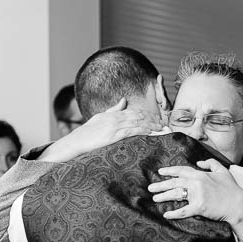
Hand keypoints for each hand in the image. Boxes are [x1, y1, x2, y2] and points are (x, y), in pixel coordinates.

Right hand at [39, 98, 164, 162]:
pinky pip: (133, 131)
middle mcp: (116, 118)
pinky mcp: (115, 134)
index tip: (157, 119)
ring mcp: (116, 126)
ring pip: (138, 123)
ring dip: (152, 126)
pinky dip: (144, 131)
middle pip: (139, 116)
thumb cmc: (87, 132)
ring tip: (163, 129)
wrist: (77, 141)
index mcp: (114, 114)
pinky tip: (152, 133)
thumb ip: (114, 109)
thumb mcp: (101, 118)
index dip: (147, 115)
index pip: (134, 112)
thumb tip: (124, 100)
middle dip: (153, 120)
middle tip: (165, 124)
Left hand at [149, 159, 242, 238]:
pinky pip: (183, 211)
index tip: (160, 172)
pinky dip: (173, 213)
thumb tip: (199, 162)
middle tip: (151, 188)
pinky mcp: (199, 207)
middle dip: (161, 185)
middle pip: (174, 183)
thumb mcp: (223, 171)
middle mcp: (197, 183)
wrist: (238, 204)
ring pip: (175, 195)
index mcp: (201, 174)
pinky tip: (166, 215)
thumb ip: (210, 163)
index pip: (181, 170)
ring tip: (155, 199)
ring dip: (163, 197)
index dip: (169, 171)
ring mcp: (197, 195)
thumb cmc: (232, 189)